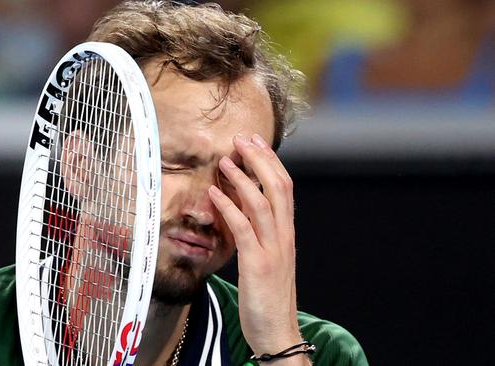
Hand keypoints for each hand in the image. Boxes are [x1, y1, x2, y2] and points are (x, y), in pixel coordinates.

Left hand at [208, 133, 304, 360]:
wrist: (278, 332)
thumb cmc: (269, 296)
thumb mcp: (269, 258)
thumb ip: (261, 233)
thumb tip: (244, 209)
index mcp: (287, 233)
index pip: (284, 188)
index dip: (270, 161)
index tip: (255, 142)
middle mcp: (284, 236)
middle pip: (278, 187)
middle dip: (260, 159)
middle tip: (242, 138)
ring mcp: (273, 249)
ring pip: (262, 203)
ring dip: (242, 178)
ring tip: (225, 160)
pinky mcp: (257, 264)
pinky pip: (244, 229)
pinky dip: (229, 208)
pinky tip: (214, 195)